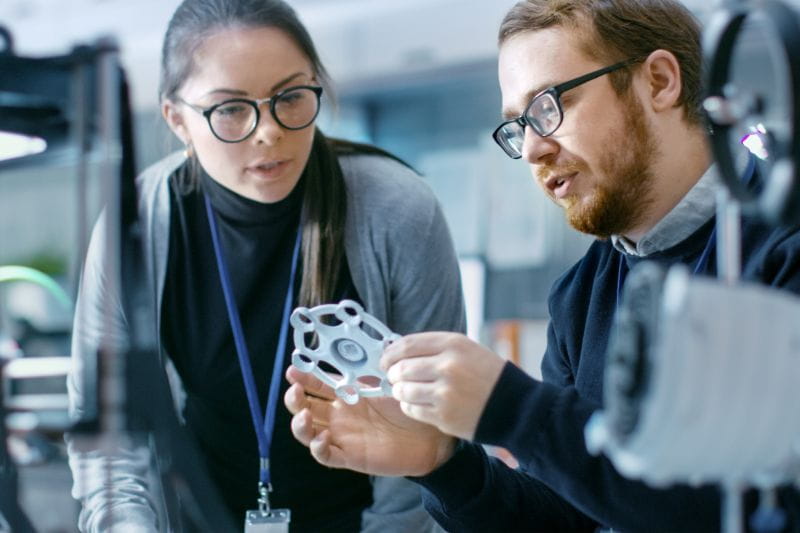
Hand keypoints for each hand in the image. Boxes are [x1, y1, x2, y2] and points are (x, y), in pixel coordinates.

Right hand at [284, 366, 455, 476]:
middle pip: (304, 408)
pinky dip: (318, 448)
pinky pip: (326, 456)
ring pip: (307, 434)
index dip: (302, 377)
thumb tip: (353, 346)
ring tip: (304, 415)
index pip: (315, 384)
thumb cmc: (407, 405)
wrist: (429, 434)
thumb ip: (367, 369)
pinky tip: (323, 438)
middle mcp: (338, 416)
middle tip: (295, 390)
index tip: (293, 369)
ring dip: (299, 425)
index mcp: (345, 394)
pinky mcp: (350, 456)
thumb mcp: (385, 382)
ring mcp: (342, 436)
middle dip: (294, 399)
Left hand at [381, 332, 505, 440]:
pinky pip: (412, 409)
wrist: (516, 407)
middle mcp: (448, 366)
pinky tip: (416, 403)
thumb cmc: (489, 377)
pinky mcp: (444, 416)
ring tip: (404, 391)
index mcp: (454, 344)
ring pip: (403, 390)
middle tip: (393, 377)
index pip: (408, 344)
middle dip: (393, 373)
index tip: (385, 358)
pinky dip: (409, 406)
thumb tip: (400, 351)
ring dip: (399, 391)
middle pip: (402, 368)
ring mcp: (445, 392)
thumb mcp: (467, 350)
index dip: (391, 352)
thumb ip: (436, 348)